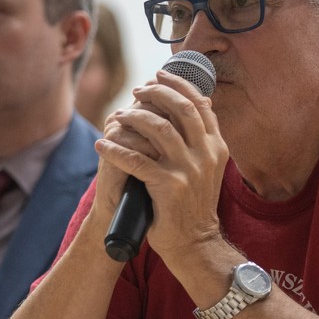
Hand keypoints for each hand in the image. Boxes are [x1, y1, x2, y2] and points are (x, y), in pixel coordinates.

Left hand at [94, 69, 228, 261]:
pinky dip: (116, 149)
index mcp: (216, 148)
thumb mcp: (207, 169)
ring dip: (133, 118)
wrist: (195, 243)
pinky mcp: (168, 186)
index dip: (179, 85)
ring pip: (158, 128)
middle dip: (156, 93)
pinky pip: (136, 159)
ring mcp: (188, 170)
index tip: (159, 74)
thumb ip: (201, 140)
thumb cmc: (193, 205)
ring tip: (117, 117)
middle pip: (181, 109)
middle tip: (137, 91)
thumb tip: (195, 104)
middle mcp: (206, 155)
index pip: (201, 104)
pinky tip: (102, 145)